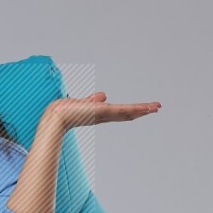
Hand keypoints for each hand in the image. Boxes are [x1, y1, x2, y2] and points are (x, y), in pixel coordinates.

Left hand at [45, 92, 161, 133]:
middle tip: (156, 108)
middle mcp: (103, 116)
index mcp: (99, 114)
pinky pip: (121, 110)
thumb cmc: (63, 111)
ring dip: (143, 110)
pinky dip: (134, 110)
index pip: (119, 112)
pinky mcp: (102, 112)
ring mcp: (104, 115)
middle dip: (142, 111)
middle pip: (127, 113)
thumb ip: (92, 100)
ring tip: (156, 107)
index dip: (132, 110)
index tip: (143, 108)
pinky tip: (144, 108)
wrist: (56, 117)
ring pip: (127, 112)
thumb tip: (102, 95)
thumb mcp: (81, 103)